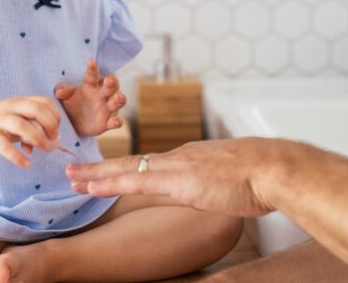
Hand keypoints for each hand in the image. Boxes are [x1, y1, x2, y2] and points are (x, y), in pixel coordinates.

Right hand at [0, 96, 60, 167]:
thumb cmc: (2, 123)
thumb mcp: (19, 119)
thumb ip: (36, 127)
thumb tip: (54, 141)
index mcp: (20, 101)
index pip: (44, 102)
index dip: (55, 116)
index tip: (56, 130)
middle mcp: (10, 108)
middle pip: (35, 109)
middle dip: (50, 124)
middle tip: (54, 139)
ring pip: (20, 125)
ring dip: (37, 138)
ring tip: (46, 149)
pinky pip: (4, 146)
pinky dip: (17, 156)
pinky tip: (26, 163)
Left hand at [55, 59, 126, 136]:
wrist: (74, 125)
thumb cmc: (72, 104)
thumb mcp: (66, 97)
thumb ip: (64, 92)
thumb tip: (59, 91)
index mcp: (91, 85)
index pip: (93, 75)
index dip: (92, 68)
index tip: (90, 62)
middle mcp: (102, 94)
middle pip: (112, 86)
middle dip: (112, 82)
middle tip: (108, 81)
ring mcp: (107, 108)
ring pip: (118, 101)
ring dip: (119, 99)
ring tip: (118, 98)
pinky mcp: (108, 122)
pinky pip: (116, 121)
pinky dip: (117, 121)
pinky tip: (115, 122)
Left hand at [66, 137, 295, 216]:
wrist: (275, 168)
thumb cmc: (262, 175)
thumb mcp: (232, 178)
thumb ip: (214, 182)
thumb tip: (210, 190)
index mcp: (191, 158)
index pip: (150, 164)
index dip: (124, 170)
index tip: (104, 172)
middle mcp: (179, 157)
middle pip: (131, 162)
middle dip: (100, 168)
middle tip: (72, 170)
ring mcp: (177, 166)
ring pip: (127, 169)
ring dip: (97, 174)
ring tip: (72, 177)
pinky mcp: (179, 178)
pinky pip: (136, 180)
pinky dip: (111, 182)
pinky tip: (92, 186)